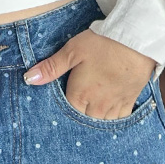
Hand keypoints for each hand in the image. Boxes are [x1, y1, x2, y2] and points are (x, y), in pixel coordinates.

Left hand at [23, 30, 155, 119]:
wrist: (136, 40)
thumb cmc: (102, 43)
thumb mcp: (72, 51)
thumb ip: (51, 68)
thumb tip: (29, 79)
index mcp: (80, 95)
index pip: (66, 112)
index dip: (64, 105)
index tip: (64, 97)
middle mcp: (97, 106)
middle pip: (84, 119)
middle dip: (79, 113)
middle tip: (79, 102)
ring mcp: (115, 106)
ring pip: (101, 123)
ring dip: (95, 118)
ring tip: (92, 108)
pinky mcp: (130, 101)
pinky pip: (120, 120)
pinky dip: (113, 118)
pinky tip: (110, 111)